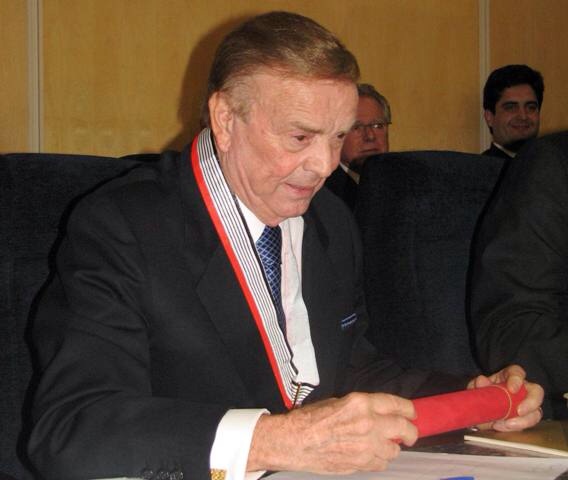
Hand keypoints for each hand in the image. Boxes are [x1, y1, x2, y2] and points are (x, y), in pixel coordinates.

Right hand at [247, 392, 416, 473]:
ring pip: (394, 450)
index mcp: (361, 403)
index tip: (412, 413)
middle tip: (408, 434)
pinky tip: (370, 454)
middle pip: (404, 429)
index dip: (409, 410)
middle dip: (410, 432)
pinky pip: (381, 464)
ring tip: (382, 445)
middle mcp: (368, 423)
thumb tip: (380, 413)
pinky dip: (379, 460)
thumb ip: (363, 407)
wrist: (295, 441)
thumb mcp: (339, 402)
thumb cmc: (311, 418)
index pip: (397, 404)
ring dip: (391, 447)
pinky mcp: (361, 463)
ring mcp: (366, 446)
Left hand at [467, 364, 543, 431]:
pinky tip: (502, 427)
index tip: (512, 389)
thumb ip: (478, 384)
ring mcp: (527, 405)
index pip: (517, 372)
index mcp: (510, 376)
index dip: (517, 380)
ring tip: (506, 425)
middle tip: (519, 412)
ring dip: (524, 421)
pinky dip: (516, 428)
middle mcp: (522, 389)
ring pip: (536, 412)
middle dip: (531, 403)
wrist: (482, 407)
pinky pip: (527, 424)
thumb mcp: (478, 386)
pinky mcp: (525, 419)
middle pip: (537, 392)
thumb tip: (482, 381)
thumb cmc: (483, 392)